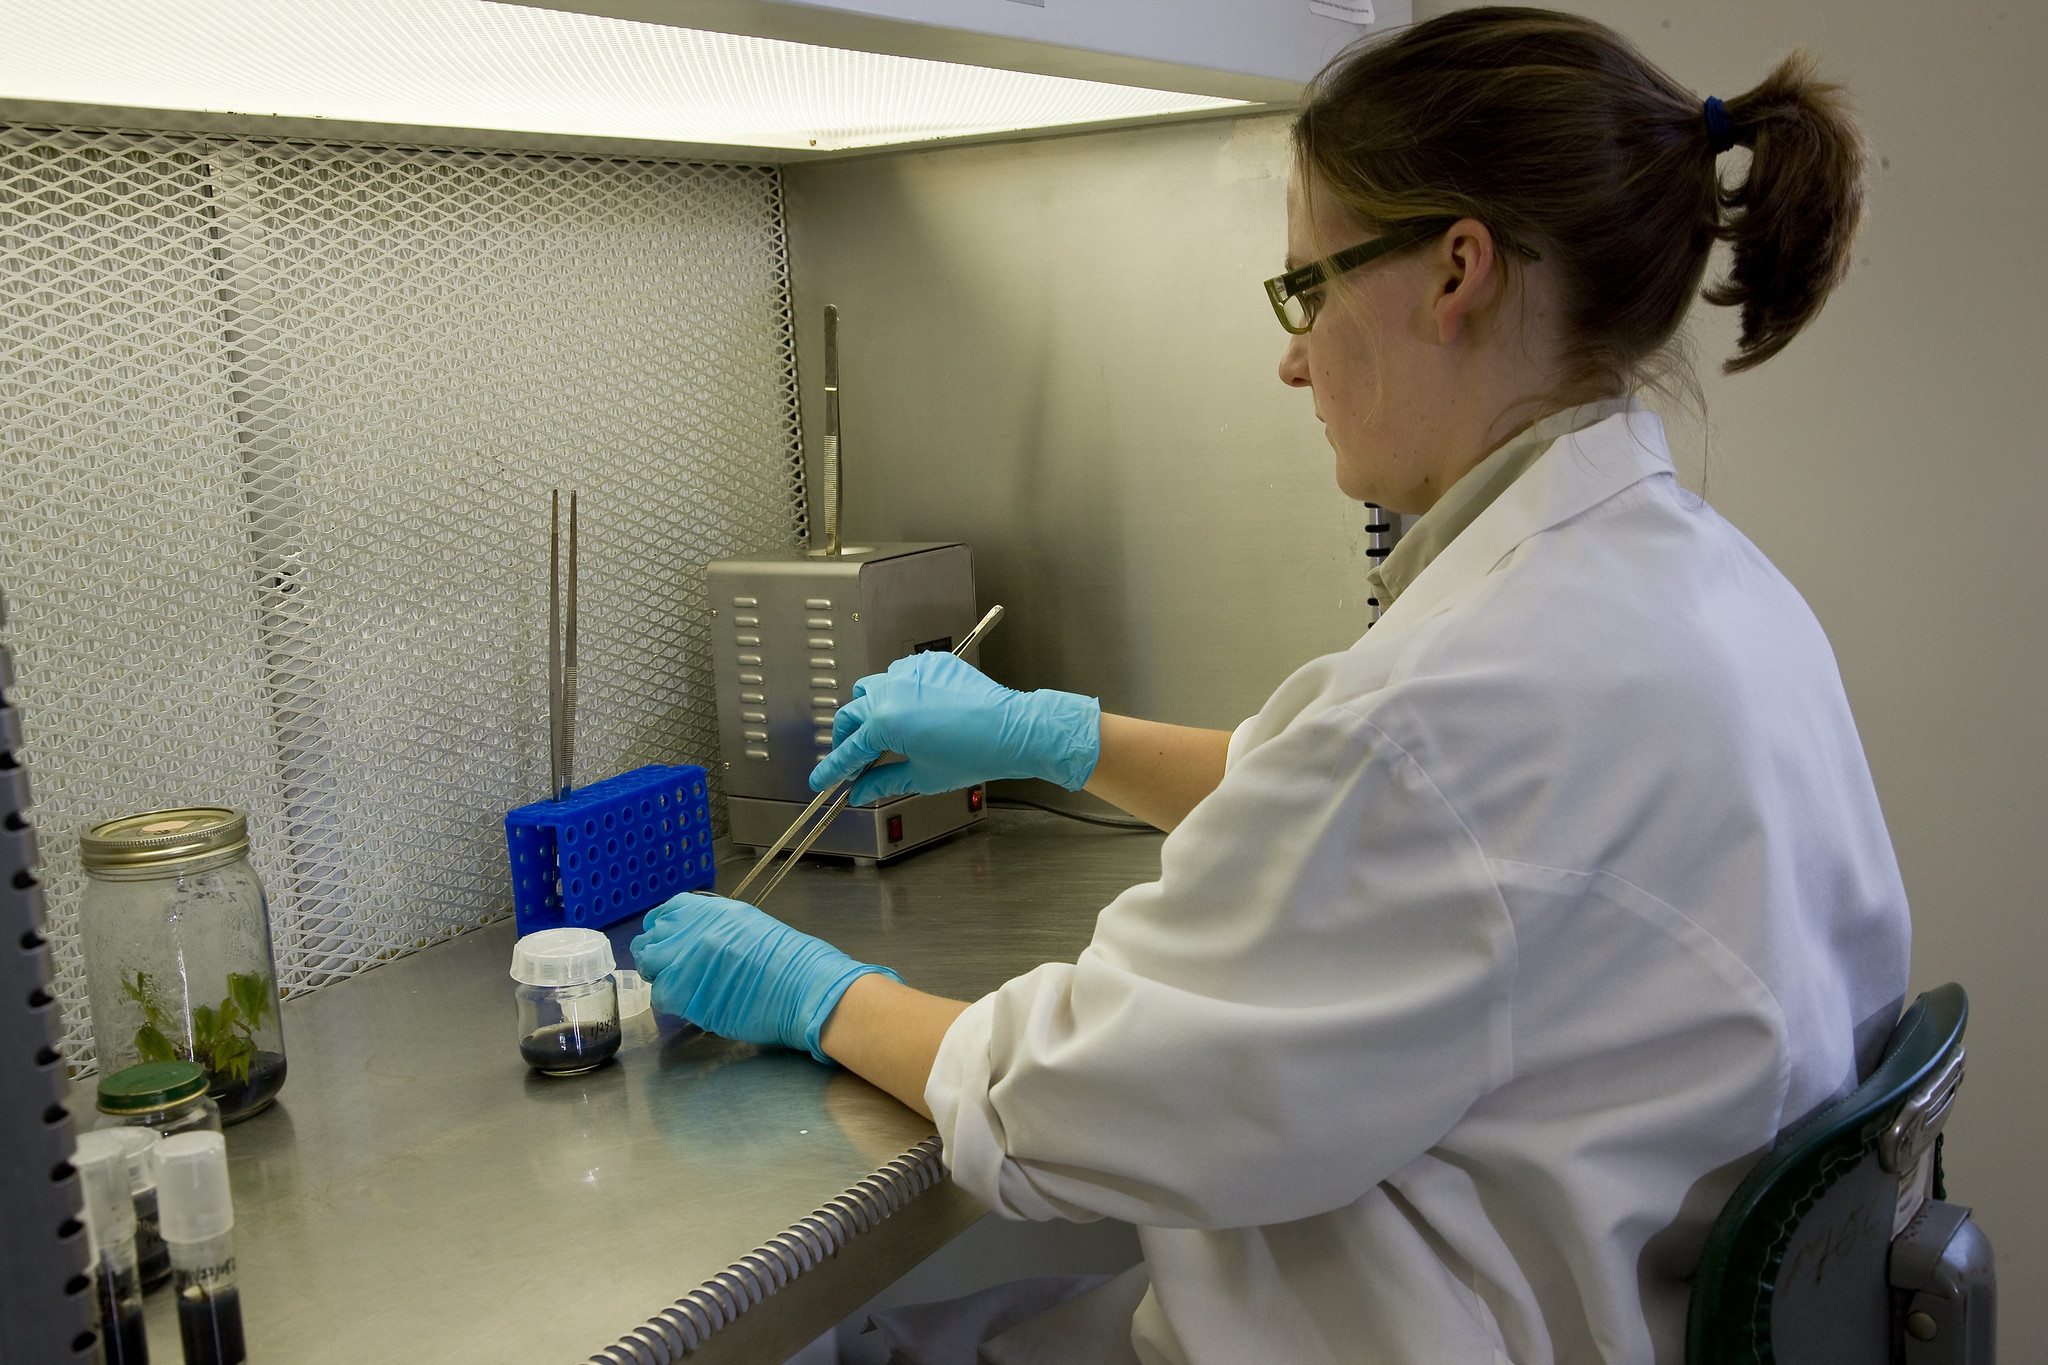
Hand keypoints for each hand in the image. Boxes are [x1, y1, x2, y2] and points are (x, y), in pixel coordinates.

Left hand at [627, 892, 898, 1062]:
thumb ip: (718, 928)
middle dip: (656, 954)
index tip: (670, 942)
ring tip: (681, 988)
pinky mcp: (683, 991)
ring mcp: (684, 959)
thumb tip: (699, 940)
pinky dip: (670, 1002)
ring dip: (659, 976)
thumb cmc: (790, 961)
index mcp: (711, 910)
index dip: (664, 930)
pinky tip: (692, 1005)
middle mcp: (692, 929)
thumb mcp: (750, 925)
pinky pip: (660, 995)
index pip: (666, 913)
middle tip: (672, 970)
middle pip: (649, 939)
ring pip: (648, 966)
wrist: (802, 988)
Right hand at [808, 651, 1099, 804]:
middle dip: (846, 738)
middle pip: (851, 714)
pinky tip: (908, 709)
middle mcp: (891, 691)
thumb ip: (883, 782)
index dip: (833, 769)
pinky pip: (900, 673)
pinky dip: (896, 691)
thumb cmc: (973, 754)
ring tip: (879, 732)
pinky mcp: (929, 663)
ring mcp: (909, 673)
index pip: (848, 750)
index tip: (822, 780)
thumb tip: (861, 793)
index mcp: (884, 722)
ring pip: (872, 687)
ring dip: (868, 710)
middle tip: (850, 760)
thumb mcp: (921, 776)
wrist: (1012, 730)